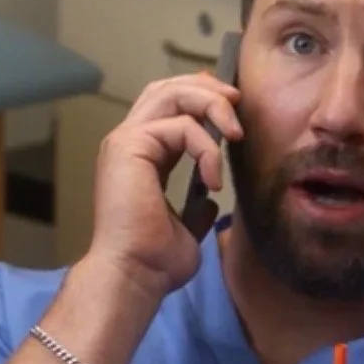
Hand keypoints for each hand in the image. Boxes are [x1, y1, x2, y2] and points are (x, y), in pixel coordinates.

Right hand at [86, 72, 241, 301]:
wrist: (135, 276)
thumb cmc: (155, 261)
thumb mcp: (185, 227)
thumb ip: (195, 207)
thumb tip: (210, 201)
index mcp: (139, 156)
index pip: (167, 105)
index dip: (200, 97)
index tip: (233, 111)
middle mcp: (128, 141)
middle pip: (167, 87)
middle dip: (208, 88)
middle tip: (238, 102)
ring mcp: (125, 141)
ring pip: (172, 94)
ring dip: (211, 105)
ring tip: (235, 133)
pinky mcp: (130, 147)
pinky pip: (181, 127)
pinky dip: (206, 149)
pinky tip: (213, 180)